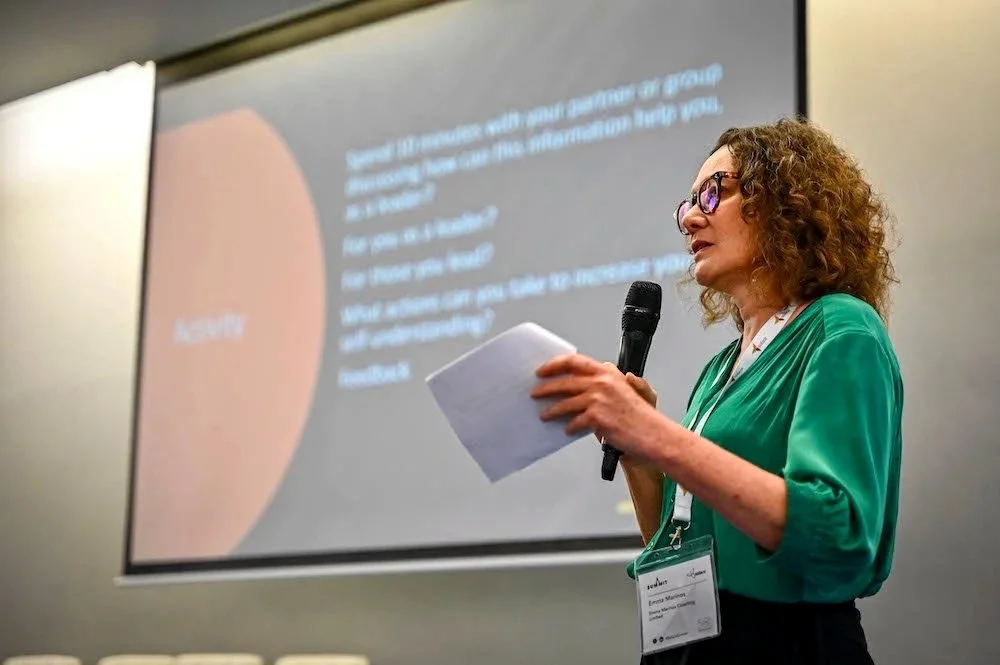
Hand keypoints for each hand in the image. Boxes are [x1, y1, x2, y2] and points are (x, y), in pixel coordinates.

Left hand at [531, 353, 665, 462]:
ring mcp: (598, 399)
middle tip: (535, 392)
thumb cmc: (641, 416)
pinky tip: (566, 430)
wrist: (654, 434)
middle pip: (565, 382)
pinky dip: (569, 427)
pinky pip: (575, 422)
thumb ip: (606, 383)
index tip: (542, 370)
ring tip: (544, 415)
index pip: (574, 361)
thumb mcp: (625, 389)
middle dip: (546, 388)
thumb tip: (583, 384)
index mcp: (607, 372)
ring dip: (552, 410)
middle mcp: (602, 382)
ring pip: (565, 403)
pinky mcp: (597, 417)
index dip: (554, 364)